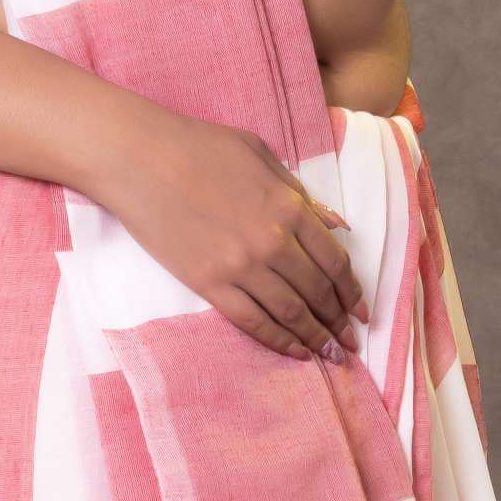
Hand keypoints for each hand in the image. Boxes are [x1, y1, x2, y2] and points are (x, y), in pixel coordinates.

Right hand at [95, 100, 366, 361]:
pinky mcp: (209, 284)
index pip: (335, 261)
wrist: (139, 158)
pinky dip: (279, 340)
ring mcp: (241, 266)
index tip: (362, 310)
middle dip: (338, 320)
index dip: (352, 291)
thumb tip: (339, 226)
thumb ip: (302, 196)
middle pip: (318, 292)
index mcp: (290, 207)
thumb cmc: (199, 147)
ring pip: (291, 313)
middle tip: (349, 341)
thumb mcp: (262, 156)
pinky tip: (295, 352)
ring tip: (330, 353)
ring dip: (316, 337)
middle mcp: (273, 242)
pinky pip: (253, 321)